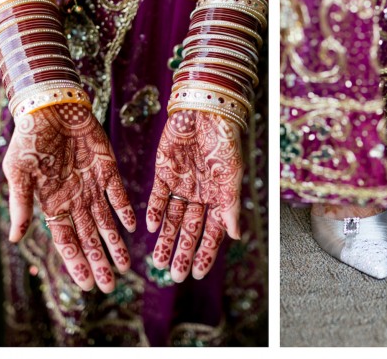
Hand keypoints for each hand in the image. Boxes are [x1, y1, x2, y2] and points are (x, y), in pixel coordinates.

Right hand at [2, 103, 135, 292]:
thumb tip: (15, 237)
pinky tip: (133, 227)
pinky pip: (118, 194)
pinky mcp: (108, 169)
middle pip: (90, 238)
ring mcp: (92, 186)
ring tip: (125, 265)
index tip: (86, 285)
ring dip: (115, 242)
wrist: (52, 109)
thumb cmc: (30, 139)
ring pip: (106, 222)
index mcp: (52, 204)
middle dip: (99, 261)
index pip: (67, 241)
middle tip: (111, 285)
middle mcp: (75, 200)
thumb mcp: (18, 173)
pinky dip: (124, 211)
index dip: (76, 263)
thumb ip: (21, 204)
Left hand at [147, 110, 242, 281]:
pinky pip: (159, 197)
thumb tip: (236, 237)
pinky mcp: (164, 172)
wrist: (205, 112)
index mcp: (219, 195)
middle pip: (190, 229)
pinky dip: (155, 212)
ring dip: (166, 238)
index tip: (197, 273)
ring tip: (158, 261)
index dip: (205, 252)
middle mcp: (200, 193)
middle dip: (183, 251)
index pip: (212, 230)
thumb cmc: (225, 142)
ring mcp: (182, 184)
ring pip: (172, 218)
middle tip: (174, 275)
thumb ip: (230, 206)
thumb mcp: (232, 176)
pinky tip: (151, 228)